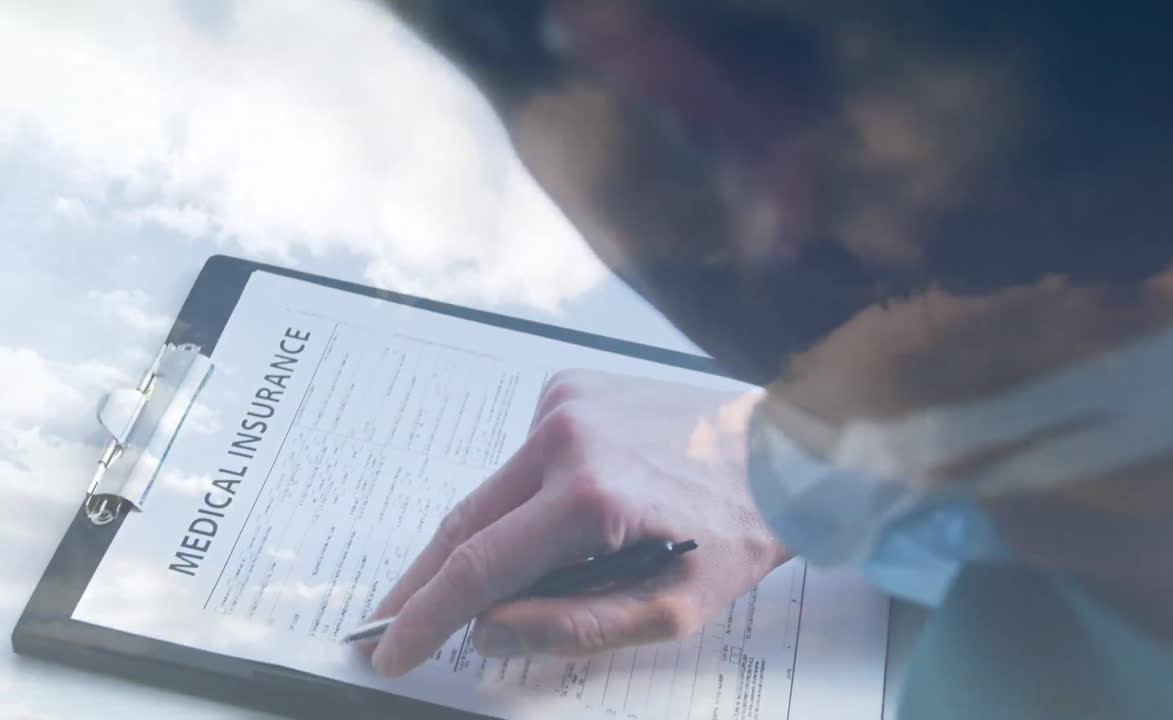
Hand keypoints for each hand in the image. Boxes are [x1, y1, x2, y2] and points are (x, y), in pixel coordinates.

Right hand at [360, 369, 790, 675]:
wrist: (782, 447)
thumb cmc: (739, 531)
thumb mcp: (672, 607)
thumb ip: (571, 626)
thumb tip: (485, 630)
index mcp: (593, 496)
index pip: (479, 566)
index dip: (426, 615)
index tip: (390, 647)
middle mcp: (566, 436)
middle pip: (467, 521)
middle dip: (426, 580)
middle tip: (391, 621)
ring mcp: (564, 403)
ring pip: (494, 490)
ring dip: (485, 537)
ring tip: (506, 574)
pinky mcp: (568, 388)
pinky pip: (525, 458)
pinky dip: (527, 495)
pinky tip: (568, 510)